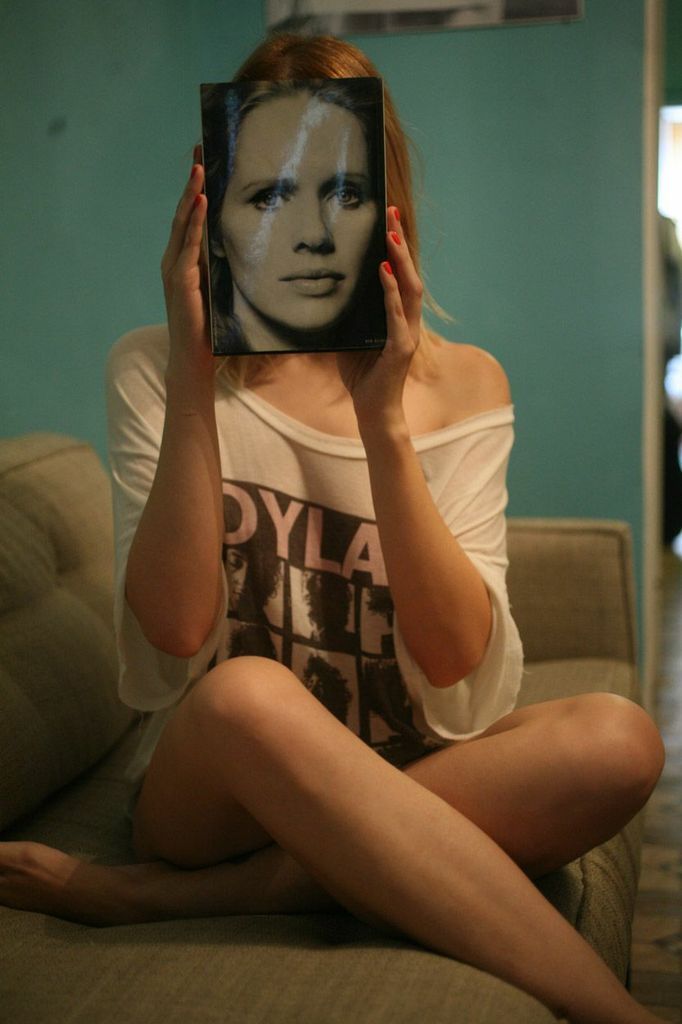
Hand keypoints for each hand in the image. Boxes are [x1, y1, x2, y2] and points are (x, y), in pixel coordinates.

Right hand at [160, 158, 213, 384]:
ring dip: (191, 193)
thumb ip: (228, 266)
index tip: (206, 158)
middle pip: (184, 211)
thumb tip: (254, 243)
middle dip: (192, 179)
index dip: (198, 188)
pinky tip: (201, 201)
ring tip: (199, 166)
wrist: (196, 358)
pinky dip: (194, 221)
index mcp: (186, 260)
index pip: (193, 216)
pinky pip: (187, 244)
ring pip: (183, 222)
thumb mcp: (224, 288)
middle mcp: (175, 259)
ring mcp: (174, 268)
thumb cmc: (213, 328)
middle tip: (199, 147)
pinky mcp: (179, 279)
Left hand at [337, 206, 423, 433]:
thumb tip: (322, 294)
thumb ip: (343, 318)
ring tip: (391, 234)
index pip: (401, 276)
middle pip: (411, 273)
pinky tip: (384, 272)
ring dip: (401, 259)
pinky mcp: (400, 349)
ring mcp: (407, 335)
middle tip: (392, 212)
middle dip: (401, 242)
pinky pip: (396, 315)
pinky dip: (391, 292)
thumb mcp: (347, 340)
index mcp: (398, 319)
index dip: (396, 248)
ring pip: (410, 289)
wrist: (373, 414)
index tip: (388, 220)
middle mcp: (408, 323)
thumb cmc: (361, 379)